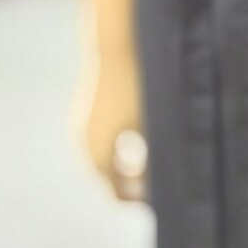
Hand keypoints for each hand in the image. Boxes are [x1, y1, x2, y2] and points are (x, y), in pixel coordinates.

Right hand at [72, 46, 148, 201]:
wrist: (116, 46)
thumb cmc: (141, 87)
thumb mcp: (154, 129)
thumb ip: (155, 163)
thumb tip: (160, 189)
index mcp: (99, 157)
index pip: (117, 195)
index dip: (141, 201)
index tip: (165, 200)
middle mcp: (84, 147)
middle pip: (108, 181)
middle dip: (134, 187)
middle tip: (161, 188)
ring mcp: (81, 130)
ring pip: (103, 162)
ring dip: (126, 169)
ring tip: (153, 169)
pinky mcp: (85, 116)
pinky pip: (100, 145)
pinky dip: (118, 153)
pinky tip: (139, 147)